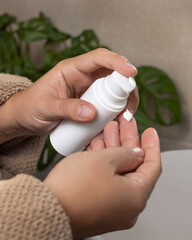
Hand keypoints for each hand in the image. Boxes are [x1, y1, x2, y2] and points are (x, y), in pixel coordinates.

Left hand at [0, 48, 137, 143]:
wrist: (26, 118)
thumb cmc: (31, 107)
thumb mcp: (46, 107)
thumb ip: (67, 109)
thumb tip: (92, 113)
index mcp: (71, 69)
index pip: (98, 58)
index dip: (117, 61)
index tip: (131, 72)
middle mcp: (83, 77)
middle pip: (112, 75)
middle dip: (126, 87)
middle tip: (130, 107)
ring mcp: (88, 91)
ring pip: (113, 91)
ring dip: (123, 103)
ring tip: (125, 118)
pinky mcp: (90, 104)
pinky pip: (107, 105)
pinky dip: (115, 113)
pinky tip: (116, 123)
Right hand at [44, 118, 161, 238]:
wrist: (45, 209)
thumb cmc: (73, 188)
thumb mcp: (105, 160)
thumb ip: (126, 154)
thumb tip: (136, 155)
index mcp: (135, 196)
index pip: (152, 166)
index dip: (152, 145)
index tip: (150, 131)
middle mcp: (127, 206)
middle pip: (133, 167)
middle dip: (127, 142)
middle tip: (124, 125)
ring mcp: (112, 208)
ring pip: (118, 172)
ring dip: (113, 149)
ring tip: (108, 130)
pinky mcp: (98, 206)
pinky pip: (107, 180)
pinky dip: (104, 163)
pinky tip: (98, 147)